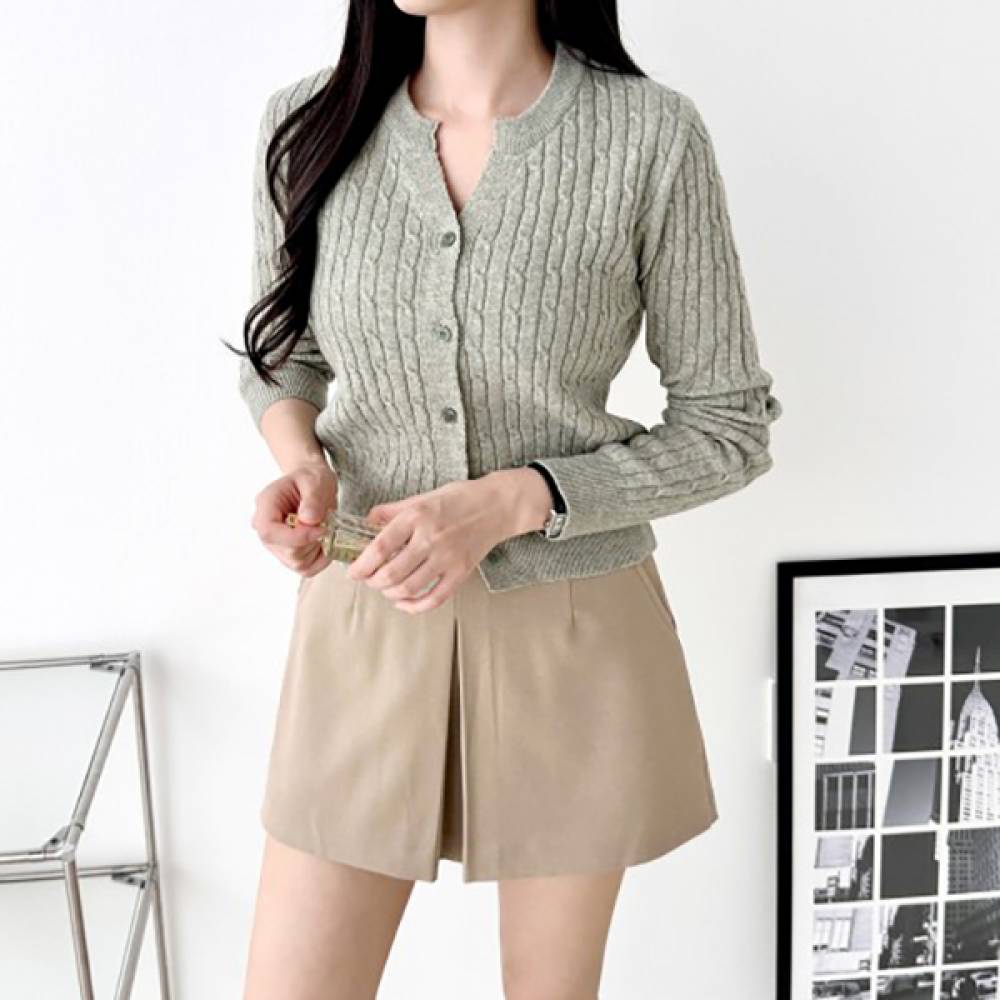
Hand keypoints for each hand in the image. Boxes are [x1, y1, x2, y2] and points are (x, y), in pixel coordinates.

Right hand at [250, 460, 338, 577]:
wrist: (312, 486)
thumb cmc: (310, 480)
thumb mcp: (315, 480)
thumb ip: (313, 498)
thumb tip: (309, 519)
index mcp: (265, 507)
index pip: (269, 532)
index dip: (296, 536)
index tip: (320, 528)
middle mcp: (265, 530)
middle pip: (288, 551)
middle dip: (314, 540)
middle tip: (325, 522)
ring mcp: (275, 546)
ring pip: (299, 562)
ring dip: (319, 547)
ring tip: (322, 527)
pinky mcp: (288, 557)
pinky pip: (307, 569)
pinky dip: (321, 558)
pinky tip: (323, 539)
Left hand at [346, 468, 551, 612]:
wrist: (497, 505)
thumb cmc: (459, 498)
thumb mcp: (421, 497)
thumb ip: (392, 512)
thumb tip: (366, 523)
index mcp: (417, 517)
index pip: (380, 548)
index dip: (361, 565)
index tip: (352, 573)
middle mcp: (431, 539)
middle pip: (391, 573)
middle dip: (373, 582)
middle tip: (368, 580)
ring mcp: (447, 558)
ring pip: (410, 588)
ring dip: (390, 594)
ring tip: (386, 588)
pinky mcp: (461, 572)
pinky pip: (434, 598)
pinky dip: (414, 606)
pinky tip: (404, 603)